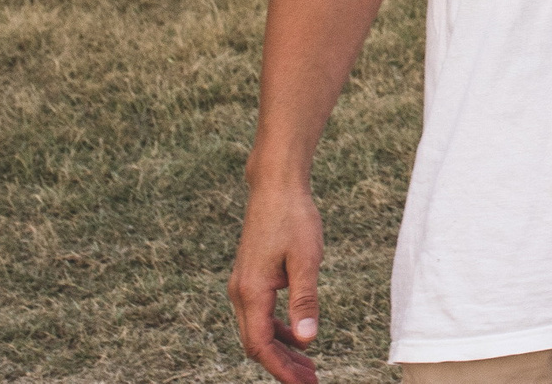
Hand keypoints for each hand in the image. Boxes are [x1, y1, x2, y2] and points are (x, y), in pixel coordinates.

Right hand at [229, 180, 324, 383]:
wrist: (276, 187)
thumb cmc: (294, 219)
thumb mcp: (306, 260)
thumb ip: (305, 300)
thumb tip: (308, 339)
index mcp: (251, 292)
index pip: (261, 346)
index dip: (281, 369)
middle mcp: (241, 293)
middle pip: (257, 343)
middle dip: (283, 365)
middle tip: (311, 380)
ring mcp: (243, 285)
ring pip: (259, 330)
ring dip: (282, 349)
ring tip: (309, 365)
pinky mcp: (251, 277)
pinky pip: (261, 315)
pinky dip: (279, 330)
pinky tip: (299, 335)